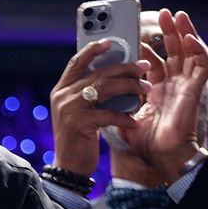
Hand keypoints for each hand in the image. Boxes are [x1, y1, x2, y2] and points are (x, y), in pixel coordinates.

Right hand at [48, 41, 148, 176]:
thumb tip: (114, 75)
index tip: (110, 42)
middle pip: (98, 74)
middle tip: (144, 66)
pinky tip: (135, 121)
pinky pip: (108, 114)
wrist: (68, 166)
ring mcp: (69, 109)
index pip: (77, 62)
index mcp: (61, 90)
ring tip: (146, 88)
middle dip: (124, 68)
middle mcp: (62, 96)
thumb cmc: (78, 138)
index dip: (93, 50)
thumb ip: (88, 94)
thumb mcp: (79, 112)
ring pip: (105, 88)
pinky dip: (124, 117)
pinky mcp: (79, 124)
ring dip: (129, 87)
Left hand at [121, 10, 207, 181]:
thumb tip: (97, 99)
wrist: (163, 157)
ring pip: (189, 53)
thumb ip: (118, 104)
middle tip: (162, 14)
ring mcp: (185, 86)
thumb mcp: (128, 118)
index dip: (146, 48)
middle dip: (168, 32)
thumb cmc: (148, 143)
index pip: (154, 63)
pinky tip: (190, 37)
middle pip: (172, 52)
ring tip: (178, 15)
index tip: (135, 34)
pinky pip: (201, 65)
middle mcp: (173, 85)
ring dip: (185, 33)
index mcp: (158, 91)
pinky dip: (198, 50)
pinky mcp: (195, 90)